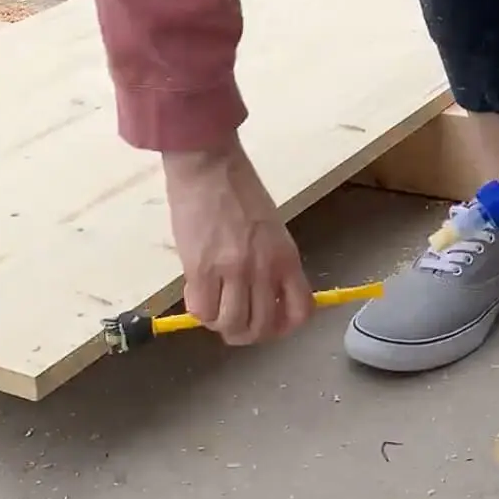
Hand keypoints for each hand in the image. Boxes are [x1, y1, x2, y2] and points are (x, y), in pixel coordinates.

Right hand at [163, 138, 314, 345]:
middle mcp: (263, 269)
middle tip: (235, 320)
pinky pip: (201, 311)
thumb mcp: (271, 229)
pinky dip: (199, 310)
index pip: (300, 311)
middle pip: (260, 328)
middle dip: (247, 333)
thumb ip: (272, 265)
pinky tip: (198, 293)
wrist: (209, 166)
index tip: (270, 322)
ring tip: (215, 306)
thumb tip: (264, 299)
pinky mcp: (201, 269)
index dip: (284, 327)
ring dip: (221, 324)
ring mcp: (232, 271)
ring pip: (230, 325)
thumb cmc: (241, 191)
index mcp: (286, 257)